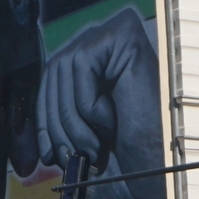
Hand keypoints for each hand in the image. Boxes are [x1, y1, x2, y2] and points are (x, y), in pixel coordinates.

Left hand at [36, 10, 162, 198]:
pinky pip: (81, 64)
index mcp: (92, 65)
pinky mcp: (122, 34)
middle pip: (51, 75)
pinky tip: (111, 119)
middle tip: (73, 156)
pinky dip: (89, 102)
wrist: (163, 165)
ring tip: (95, 146)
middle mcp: (99, 43)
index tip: (47, 153)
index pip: (50, 83)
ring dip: (73, 120)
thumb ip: (59, 125)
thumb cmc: (132, 155)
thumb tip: (36, 138)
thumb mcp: (83, 139)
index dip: (43, 120)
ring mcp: (111, 34)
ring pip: (61, 70)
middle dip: (56, 124)